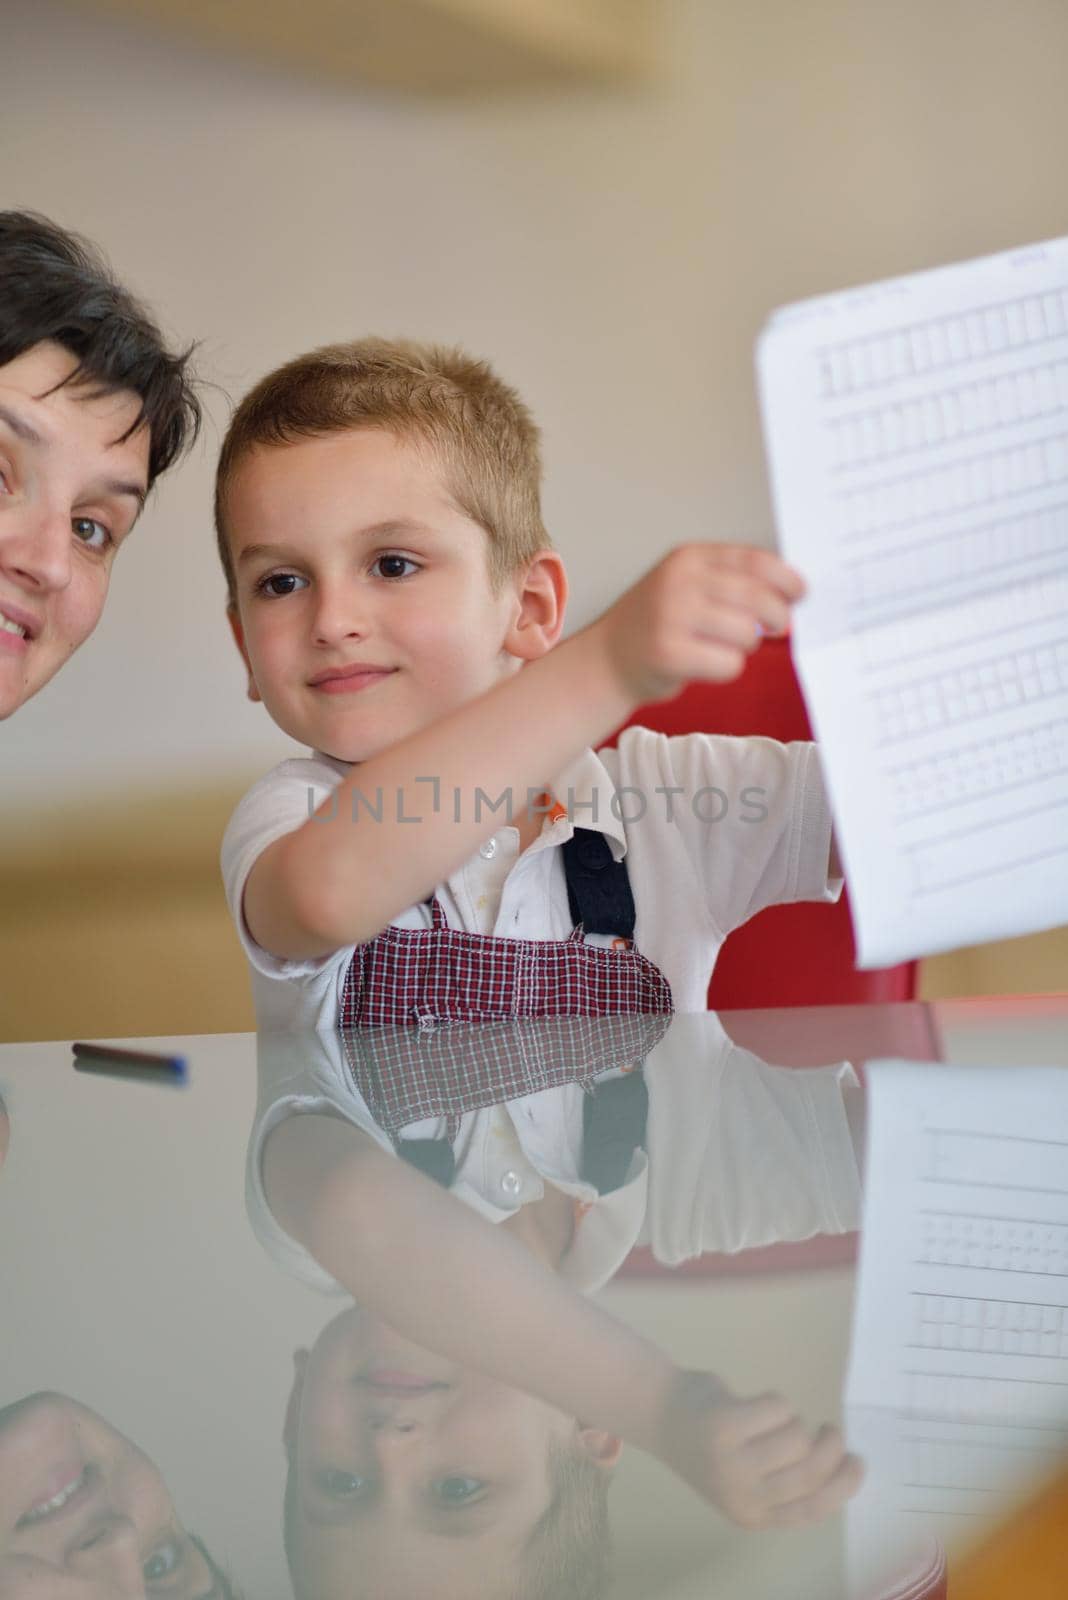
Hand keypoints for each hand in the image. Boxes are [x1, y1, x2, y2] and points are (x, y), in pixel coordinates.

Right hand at [591, 543, 804, 705]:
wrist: (609, 657)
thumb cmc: (658, 623)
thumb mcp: (687, 584)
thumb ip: (731, 581)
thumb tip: (789, 594)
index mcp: (689, 558)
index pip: (754, 561)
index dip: (786, 578)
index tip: (801, 593)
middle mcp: (679, 582)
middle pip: (757, 597)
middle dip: (777, 617)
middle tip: (777, 628)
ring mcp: (671, 617)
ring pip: (746, 634)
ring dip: (746, 646)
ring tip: (725, 646)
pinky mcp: (669, 654)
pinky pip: (728, 664)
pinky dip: (727, 668)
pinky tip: (706, 664)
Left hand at [651, 1370, 862, 1528]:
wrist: (662, 1415)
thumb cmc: (715, 1448)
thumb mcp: (746, 1480)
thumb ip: (785, 1482)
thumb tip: (841, 1468)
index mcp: (751, 1515)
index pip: (812, 1508)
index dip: (842, 1486)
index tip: (858, 1461)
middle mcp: (742, 1495)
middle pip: (811, 1471)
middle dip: (831, 1446)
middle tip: (830, 1430)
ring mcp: (731, 1461)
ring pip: (797, 1436)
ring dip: (795, 1421)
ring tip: (772, 1419)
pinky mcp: (725, 1425)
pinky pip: (779, 1407)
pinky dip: (775, 1401)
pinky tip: (752, 1404)